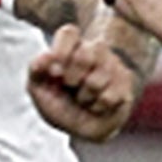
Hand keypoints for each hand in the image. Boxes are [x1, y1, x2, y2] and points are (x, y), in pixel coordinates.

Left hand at [29, 23, 138, 141]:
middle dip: (72, 78)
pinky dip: (97, 107)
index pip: (69, 33)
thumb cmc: (60, 103)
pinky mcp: (125, 82)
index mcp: (72, 47)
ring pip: (97, 80)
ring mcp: (112, 64)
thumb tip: (46, 57)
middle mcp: (94, 50)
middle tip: (70, 86)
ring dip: (84, 97)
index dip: (60, 51)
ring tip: (83, 99)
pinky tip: (96, 106)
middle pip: (86, 54)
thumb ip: (36, 70)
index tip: (54, 73)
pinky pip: (108, 97)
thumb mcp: (39, 89)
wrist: (82, 128)